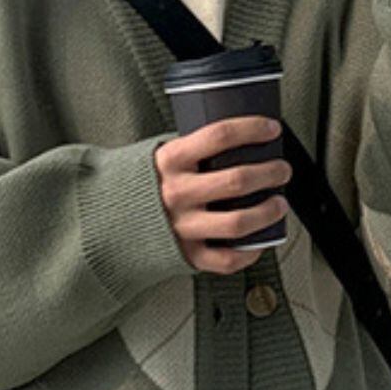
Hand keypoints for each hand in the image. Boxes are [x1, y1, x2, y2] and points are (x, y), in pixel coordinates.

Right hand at [154, 116, 292, 273]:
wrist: (108, 223)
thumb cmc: (145, 186)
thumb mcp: (161, 157)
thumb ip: (194, 151)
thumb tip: (241, 140)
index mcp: (169, 161)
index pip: (219, 136)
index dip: (252, 129)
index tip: (272, 129)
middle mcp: (176, 194)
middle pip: (237, 180)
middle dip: (270, 172)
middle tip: (282, 170)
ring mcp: (182, 227)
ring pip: (238, 222)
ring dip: (268, 212)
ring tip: (279, 204)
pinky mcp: (187, 255)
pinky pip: (227, 260)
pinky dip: (250, 252)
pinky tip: (260, 242)